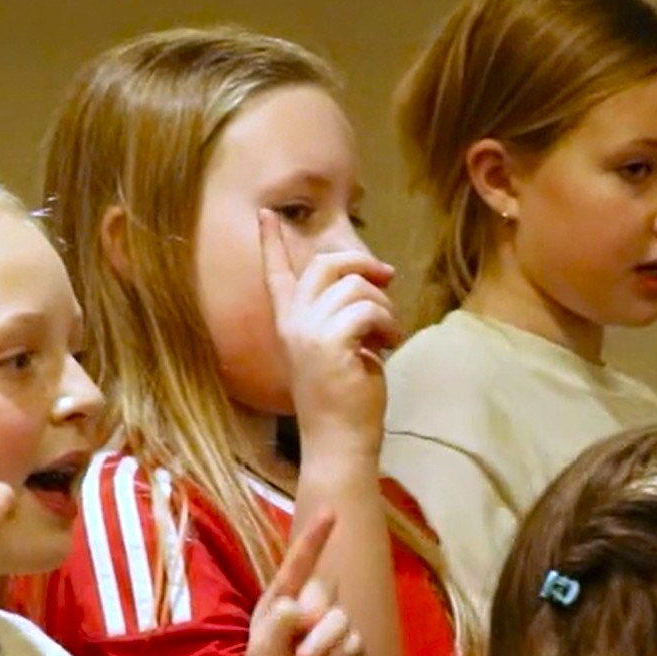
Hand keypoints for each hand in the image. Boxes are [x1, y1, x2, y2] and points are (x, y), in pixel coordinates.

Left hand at [237, 513, 368, 655]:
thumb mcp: (261, 652)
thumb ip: (278, 624)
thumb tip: (301, 608)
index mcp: (282, 603)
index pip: (299, 565)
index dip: (315, 539)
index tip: (331, 511)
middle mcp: (311, 611)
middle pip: (325, 589)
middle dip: (311, 615)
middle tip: (296, 651)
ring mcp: (336, 631)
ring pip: (341, 618)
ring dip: (321, 645)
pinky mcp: (355, 654)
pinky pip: (354, 644)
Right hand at [261, 211, 398, 454]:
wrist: (339, 441)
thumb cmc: (343, 399)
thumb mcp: (337, 348)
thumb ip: (342, 314)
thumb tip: (372, 279)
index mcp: (288, 324)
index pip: (276, 274)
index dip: (272, 243)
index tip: (266, 214)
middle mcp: (292, 323)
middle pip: (325, 265)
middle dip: (361, 264)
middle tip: (387, 277)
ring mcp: (308, 331)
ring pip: (355, 287)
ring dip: (383, 306)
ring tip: (388, 334)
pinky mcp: (331, 342)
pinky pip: (368, 309)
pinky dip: (388, 323)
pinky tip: (389, 344)